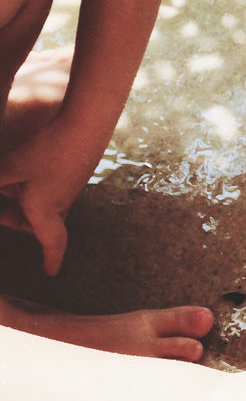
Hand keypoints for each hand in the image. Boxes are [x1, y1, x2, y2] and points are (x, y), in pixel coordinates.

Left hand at [0, 120, 100, 275]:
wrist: (84, 127)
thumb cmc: (46, 151)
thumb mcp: (9, 169)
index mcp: (45, 210)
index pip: (51, 243)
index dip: (51, 259)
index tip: (51, 273)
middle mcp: (60, 204)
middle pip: (37, 225)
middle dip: (16, 223)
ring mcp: (68, 190)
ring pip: (42, 207)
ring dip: (21, 203)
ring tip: (6, 185)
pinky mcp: (72, 176)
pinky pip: (49, 192)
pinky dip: (31, 189)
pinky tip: (22, 171)